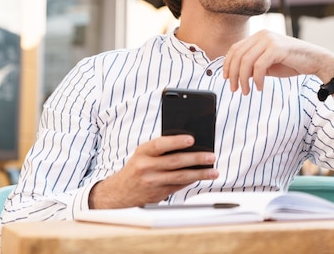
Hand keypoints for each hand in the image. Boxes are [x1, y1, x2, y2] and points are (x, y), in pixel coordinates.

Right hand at [88, 135, 217, 208]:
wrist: (119, 192)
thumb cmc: (137, 167)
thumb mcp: (143, 154)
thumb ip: (162, 148)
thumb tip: (189, 145)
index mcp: (142, 152)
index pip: (160, 144)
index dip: (176, 141)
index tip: (191, 139)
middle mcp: (145, 167)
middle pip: (175, 162)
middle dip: (196, 159)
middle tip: (211, 156)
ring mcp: (152, 182)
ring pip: (180, 177)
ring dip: (199, 174)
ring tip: (213, 171)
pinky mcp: (158, 194)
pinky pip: (178, 186)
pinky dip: (192, 181)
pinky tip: (202, 177)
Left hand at [223, 29, 333, 94]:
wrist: (315, 60)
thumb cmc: (292, 63)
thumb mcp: (268, 64)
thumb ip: (253, 66)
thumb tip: (237, 75)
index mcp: (258, 36)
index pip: (235, 48)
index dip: (227, 64)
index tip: (226, 78)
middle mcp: (262, 35)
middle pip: (238, 55)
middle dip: (233, 74)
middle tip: (234, 89)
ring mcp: (269, 40)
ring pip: (246, 61)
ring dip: (243, 79)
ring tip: (246, 91)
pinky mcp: (277, 48)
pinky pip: (259, 66)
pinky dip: (257, 79)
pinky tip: (259, 88)